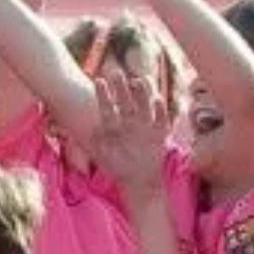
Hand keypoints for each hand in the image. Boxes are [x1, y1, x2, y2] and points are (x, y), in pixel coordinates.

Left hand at [89, 69, 171, 188]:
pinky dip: (160, 111)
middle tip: (116, 72)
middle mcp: (130, 123)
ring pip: (144, 106)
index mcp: (115, 126)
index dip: (103, 95)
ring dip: (142, 94)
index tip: (99, 81)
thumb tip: (93, 130)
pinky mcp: (160, 134)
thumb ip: (98, 143)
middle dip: (121, 87)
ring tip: (139, 81)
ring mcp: (145, 127)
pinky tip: (158, 100)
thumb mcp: (104, 156)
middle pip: (125, 102)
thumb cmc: (118, 167)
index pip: (108, 107)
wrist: (139, 181)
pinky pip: (161, 120)